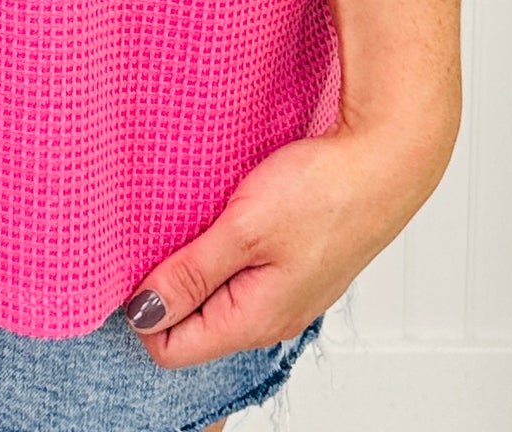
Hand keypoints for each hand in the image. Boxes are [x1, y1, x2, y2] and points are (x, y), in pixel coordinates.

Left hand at [121, 115, 456, 367]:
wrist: (385, 162)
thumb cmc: (324, 192)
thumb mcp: (243, 229)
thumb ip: (191, 274)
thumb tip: (142, 312)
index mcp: (253, 319)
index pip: (170, 348)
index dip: (139, 310)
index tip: (126, 263)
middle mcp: (269, 317)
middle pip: (191, 325)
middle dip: (162, 287)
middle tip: (153, 235)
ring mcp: (285, 293)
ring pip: (215, 296)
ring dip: (191, 264)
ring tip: (187, 220)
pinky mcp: (294, 264)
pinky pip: (240, 273)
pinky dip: (219, 250)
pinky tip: (219, 217)